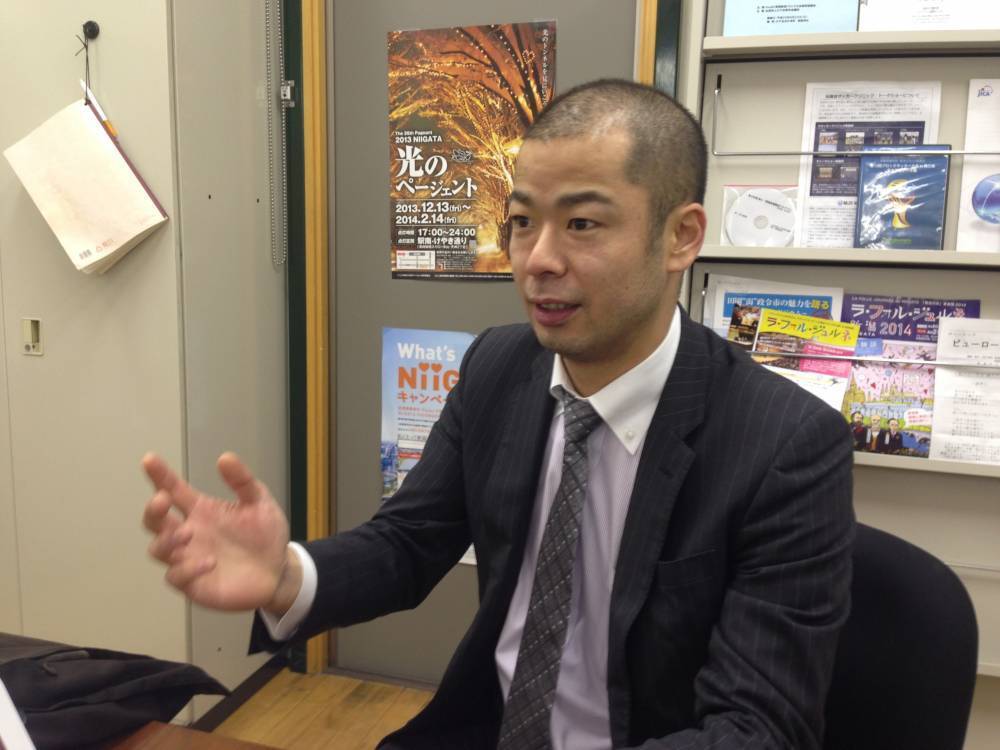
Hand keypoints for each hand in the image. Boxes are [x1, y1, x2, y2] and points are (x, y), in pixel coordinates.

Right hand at [141, 452, 298, 613]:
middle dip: (152, 510)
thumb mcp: (259, 502)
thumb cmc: (265, 535)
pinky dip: (188, 569)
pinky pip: (177, 577)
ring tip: (187, 533)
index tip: (150, 459)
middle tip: (162, 500)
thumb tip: (225, 457)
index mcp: (201, 510)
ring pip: (157, 549)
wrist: (279, 570)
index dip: (160, 475)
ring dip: (166, 540)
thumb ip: (242, 481)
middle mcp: (188, 533)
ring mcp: (187, 559)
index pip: (173, 489)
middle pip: (154, 521)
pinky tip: (210, 562)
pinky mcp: (194, 583)